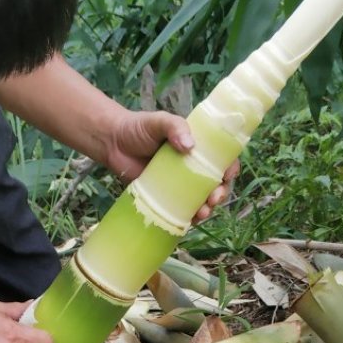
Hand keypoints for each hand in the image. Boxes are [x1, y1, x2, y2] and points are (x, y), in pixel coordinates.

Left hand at [105, 110, 238, 222]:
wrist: (113, 143)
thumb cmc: (138, 128)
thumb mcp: (159, 121)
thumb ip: (174, 127)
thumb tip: (189, 145)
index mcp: (197, 147)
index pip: (221, 159)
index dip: (229, 168)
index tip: (227, 176)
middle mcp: (192, 167)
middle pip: (215, 184)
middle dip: (220, 194)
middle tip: (214, 199)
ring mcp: (179, 184)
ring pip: (201, 200)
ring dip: (207, 209)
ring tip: (202, 213)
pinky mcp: (165, 197)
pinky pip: (182, 210)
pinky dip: (189, 218)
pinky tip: (190, 221)